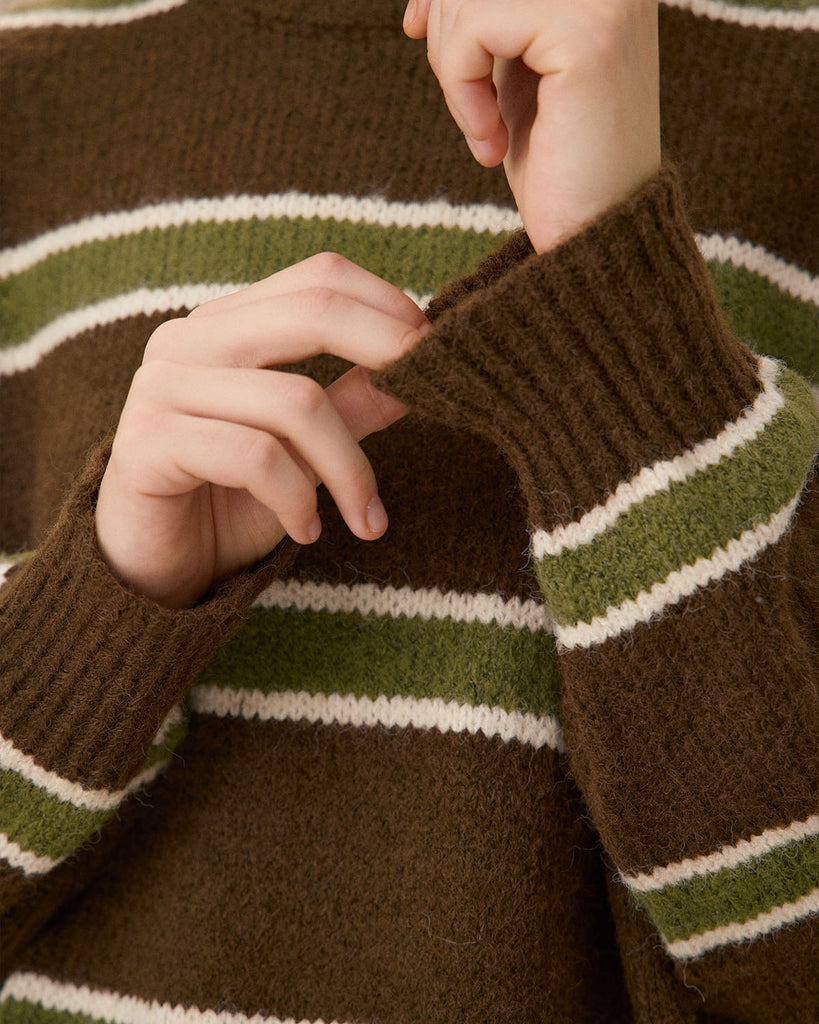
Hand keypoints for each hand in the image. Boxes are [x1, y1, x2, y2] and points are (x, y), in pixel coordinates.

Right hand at [95, 254, 427, 607]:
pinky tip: (305, 530)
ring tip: (364, 517)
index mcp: (227, 325)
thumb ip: (353, 404)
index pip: (317, 278)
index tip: (434, 352)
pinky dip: (297, 500)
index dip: (387, 305)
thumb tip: (419, 372)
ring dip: (349, 469)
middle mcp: (189, 339)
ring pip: (295, 401)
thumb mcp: (307, 451)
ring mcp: (162, 386)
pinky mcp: (147, 442)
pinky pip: (255, 457)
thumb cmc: (231, 501)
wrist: (155, 567)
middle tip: (432, 395)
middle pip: (311, 311)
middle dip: (387, 352)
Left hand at [404, 0, 660, 252]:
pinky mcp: (588, 31)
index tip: (415, 27)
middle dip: (448, 35)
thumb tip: (420, 4)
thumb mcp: (511, 72)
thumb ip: (485, 19)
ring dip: (453, 70)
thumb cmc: (556, 165)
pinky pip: (475, 28)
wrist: (593, 239)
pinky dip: (462, 89)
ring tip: (486, 130)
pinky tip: (491, 141)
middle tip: (473, 110)